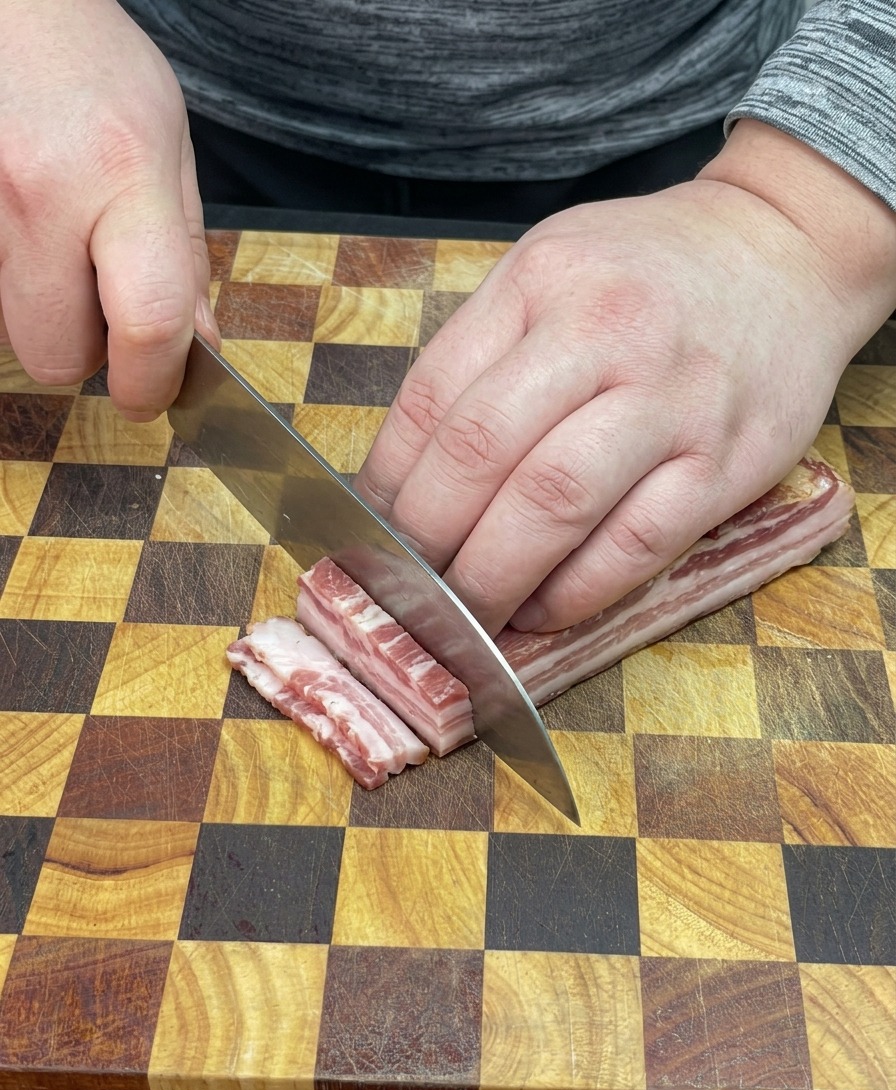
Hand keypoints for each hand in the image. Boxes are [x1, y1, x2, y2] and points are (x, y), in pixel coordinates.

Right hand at [0, 0, 216, 419]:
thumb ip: (184, 258)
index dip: (153, 382)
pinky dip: (15, 283)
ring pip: (13, 330)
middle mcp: (38, 193)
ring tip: (61, 242)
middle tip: (102, 302)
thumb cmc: (92, 67)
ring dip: (46, 312)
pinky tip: (30, 233)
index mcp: (120, 174)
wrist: (6, 6)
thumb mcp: (168, 149)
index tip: (155, 397)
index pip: (148, 320)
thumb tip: (195, 346)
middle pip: (57, 354)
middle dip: (87, 349)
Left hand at [355, 122, 895, 634]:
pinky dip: (576, 592)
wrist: (785, 250)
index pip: (434, 397)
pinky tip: (542, 609)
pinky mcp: (728, 462)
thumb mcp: (551, 269)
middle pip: (483, 452)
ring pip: (556, 502)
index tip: (370, 531)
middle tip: (408, 584)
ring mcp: (674, 400)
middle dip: (427, 538)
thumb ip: (482, 355)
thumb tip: (406, 476)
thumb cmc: (651, 272)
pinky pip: (637, 544)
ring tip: (465, 612)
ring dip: (493, 576)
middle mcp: (606, 332)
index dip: (388, 481)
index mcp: (542, 281)